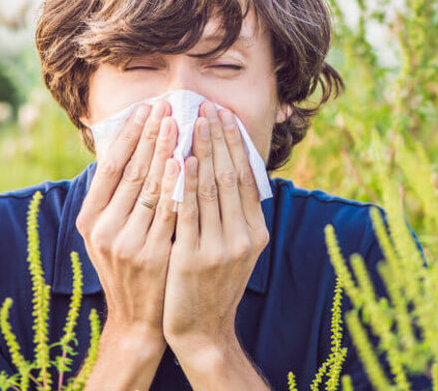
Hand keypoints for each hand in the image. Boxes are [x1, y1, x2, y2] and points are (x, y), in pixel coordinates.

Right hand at [75, 99, 179, 350]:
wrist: (139, 320)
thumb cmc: (129, 267)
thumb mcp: (110, 233)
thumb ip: (116, 197)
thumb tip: (130, 147)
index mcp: (90, 220)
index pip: (110, 166)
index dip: (128, 135)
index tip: (145, 108)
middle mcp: (103, 229)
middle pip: (130, 171)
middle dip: (150, 135)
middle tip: (166, 105)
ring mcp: (126, 243)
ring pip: (149, 187)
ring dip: (165, 151)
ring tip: (179, 122)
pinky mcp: (151, 255)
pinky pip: (168, 212)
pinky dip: (177, 185)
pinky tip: (186, 161)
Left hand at [162, 101, 269, 359]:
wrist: (201, 330)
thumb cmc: (212, 283)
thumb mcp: (235, 249)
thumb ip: (235, 215)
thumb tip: (230, 170)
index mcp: (256, 232)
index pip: (247, 177)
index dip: (236, 144)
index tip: (225, 115)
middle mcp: (244, 237)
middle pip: (231, 175)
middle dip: (219, 138)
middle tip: (208, 107)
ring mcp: (221, 248)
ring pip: (211, 188)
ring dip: (202, 150)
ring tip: (193, 121)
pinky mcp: (194, 257)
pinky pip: (189, 211)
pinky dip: (186, 182)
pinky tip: (181, 159)